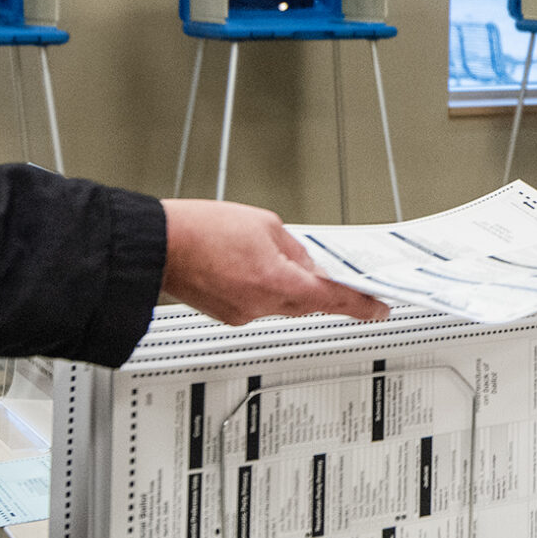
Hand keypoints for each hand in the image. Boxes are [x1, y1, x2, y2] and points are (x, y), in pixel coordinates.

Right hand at [159, 200, 388, 324]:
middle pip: (308, 303)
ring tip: (271, 257)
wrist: (158, 245)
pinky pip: (258, 303)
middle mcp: (262, 304)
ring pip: (282, 303)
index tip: (378, 308)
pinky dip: (263, 288)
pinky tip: (251, 268)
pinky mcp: (228, 313)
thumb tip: (307, 262)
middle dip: (321, 289)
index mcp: (277, 281)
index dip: (360, 304)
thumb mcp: (264, 225)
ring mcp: (243, 313)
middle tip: (334, 277)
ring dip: (287, 285)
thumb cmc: (200, 230)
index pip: (332, 298)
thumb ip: (294, 247)